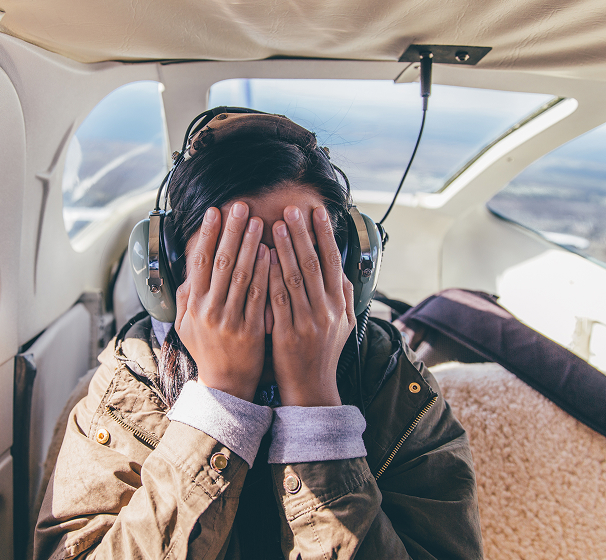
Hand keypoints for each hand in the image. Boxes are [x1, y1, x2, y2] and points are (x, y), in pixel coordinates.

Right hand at [174, 202, 270, 401]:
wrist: (226, 385)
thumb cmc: (208, 350)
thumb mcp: (186, 325)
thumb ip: (187, 297)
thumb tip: (189, 270)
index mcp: (193, 305)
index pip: (199, 261)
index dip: (207, 234)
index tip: (214, 211)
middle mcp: (209, 310)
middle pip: (220, 262)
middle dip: (231, 231)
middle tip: (240, 206)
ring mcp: (230, 320)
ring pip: (240, 275)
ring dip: (249, 245)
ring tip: (258, 221)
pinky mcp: (250, 330)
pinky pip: (258, 296)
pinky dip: (263, 272)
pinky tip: (271, 253)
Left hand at [268, 205, 354, 406]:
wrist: (312, 388)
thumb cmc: (323, 352)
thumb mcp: (343, 324)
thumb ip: (342, 295)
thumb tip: (341, 267)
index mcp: (339, 304)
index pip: (332, 261)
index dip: (324, 234)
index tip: (317, 211)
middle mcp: (326, 310)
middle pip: (314, 264)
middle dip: (302, 234)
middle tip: (292, 209)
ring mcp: (307, 322)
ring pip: (295, 278)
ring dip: (285, 249)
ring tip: (273, 224)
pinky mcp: (286, 333)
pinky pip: (277, 299)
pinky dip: (270, 277)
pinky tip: (262, 258)